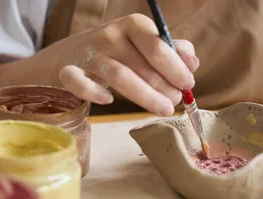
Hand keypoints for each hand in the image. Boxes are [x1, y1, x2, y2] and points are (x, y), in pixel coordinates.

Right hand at [47, 14, 197, 115]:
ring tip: (163, 109)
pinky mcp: (69, 72)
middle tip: (176, 102)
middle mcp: (109, 35)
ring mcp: (88, 54)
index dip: (176, 67)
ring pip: (119, 76)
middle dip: (164, 87)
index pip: (157, 45)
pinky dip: (93, 92)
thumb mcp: (143, 44)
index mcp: (131, 25)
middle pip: (142, 65)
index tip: (188, 84)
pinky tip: (109, 101)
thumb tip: (192, 62)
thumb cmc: (116, 52)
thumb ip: (169, 50)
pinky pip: (79, 82)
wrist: (69, 55)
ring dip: (145, 96)